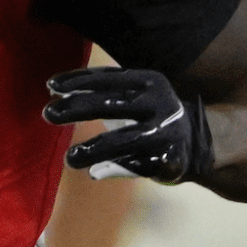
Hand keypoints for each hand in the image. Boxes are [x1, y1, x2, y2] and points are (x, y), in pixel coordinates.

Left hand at [44, 66, 213, 184]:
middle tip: (48, 113)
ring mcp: (166, 133)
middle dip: (77, 108)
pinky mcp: (170, 160)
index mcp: (148, 81)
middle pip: (111, 104)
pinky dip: (113, 166)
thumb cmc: (149, 112)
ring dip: (92, 149)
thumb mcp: (132, 95)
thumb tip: (55, 93)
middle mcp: (159, 103)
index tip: (50, 87)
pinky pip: (134, 165)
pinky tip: (94, 168)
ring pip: (122, 141)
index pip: (107, 77)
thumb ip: (98, 93)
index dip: (77, 81)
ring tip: (68, 158)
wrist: (198, 141)